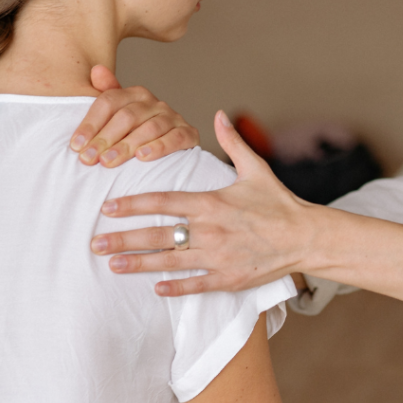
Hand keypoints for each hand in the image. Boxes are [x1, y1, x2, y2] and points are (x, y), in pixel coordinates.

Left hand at [69, 65, 199, 166]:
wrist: (171, 150)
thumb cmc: (137, 134)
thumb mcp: (118, 117)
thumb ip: (105, 96)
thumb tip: (96, 70)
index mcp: (135, 94)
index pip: (109, 102)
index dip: (90, 124)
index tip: (76, 146)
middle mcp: (155, 103)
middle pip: (127, 116)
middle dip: (105, 139)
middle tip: (89, 159)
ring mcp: (174, 117)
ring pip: (150, 128)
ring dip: (127, 145)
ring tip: (109, 161)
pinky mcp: (189, 134)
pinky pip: (175, 138)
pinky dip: (159, 147)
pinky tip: (142, 157)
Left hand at [91, 110, 314, 294]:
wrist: (306, 237)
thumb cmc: (279, 203)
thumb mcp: (256, 169)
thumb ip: (232, 143)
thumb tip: (219, 114)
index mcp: (212, 203)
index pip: (162, 202)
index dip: (132, 205)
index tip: (108, 209)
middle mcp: (210, 231)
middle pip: (157, 235)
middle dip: (123, 239)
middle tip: (95, 243)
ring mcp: (218, 257)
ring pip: (170, 262)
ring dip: (139, 264)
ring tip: (113, 265)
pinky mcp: (229, 278)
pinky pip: (195, 285)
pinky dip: (174, 287)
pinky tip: (154, 288)